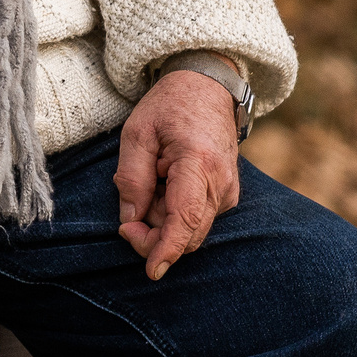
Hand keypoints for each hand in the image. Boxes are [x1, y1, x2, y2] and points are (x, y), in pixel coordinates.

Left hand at [114, 69, 243, 279]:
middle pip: (188, 234)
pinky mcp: (227, 194)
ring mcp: (229, 190)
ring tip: (149, 185)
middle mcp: (221, 182)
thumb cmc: (170, 105)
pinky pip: (197, 218)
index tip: (151, 270)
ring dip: (162, 222)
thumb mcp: (137, 133)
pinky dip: (174, 213)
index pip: (185, 219)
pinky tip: (164, 187)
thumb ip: (132, 178)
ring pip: (191, 229)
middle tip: (127, 219)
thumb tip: (130, 219)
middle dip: (153, 237)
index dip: (166, 249)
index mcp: (198, 163)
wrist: (208, 86)